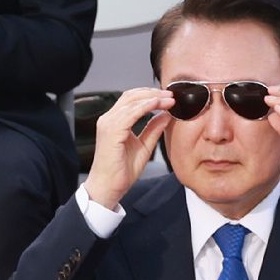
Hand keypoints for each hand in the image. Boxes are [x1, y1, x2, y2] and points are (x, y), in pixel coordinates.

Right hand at [83, 88, 173, 208]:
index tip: (169, 97)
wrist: (109, 187)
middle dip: (153, 92)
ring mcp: (108, 124)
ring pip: (131, 101)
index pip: (132, 99)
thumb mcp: (144, 146)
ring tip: (169, 100)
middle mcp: (109, 119)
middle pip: (131, 95)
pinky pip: (130, 113)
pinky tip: (158, 105)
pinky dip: (145, 107)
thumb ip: (153, 130)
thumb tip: (166, 115)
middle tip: (171, 95)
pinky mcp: (111, 132)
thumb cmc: (122, 171)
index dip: (151, 95)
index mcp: (115, 121)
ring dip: (152, 98)